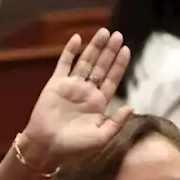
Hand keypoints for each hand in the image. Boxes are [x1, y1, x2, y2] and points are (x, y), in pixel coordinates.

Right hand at [21, 29, 132, 168]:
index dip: (119, 65)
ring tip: (104, 32)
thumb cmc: (74, 147)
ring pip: (85, 62)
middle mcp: (86, 92)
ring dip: (94, 47)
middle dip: (109, 51)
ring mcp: (71, 86)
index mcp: (99, 104)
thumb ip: (116, 122)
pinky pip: (64, 63)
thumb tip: (132, 106)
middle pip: (101, 67)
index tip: (126, 49)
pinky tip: (78, 38)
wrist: (47, 147)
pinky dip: (70, 51)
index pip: (112, 79)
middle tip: (118, 35)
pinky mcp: (55, 84)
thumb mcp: (101, 137)